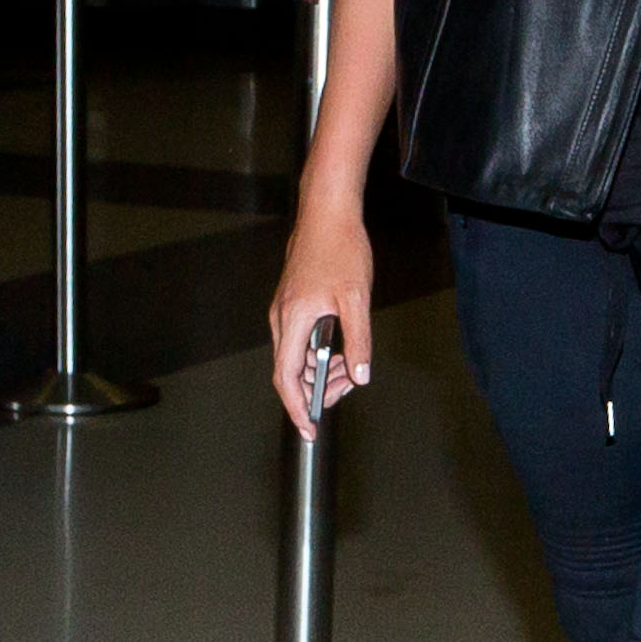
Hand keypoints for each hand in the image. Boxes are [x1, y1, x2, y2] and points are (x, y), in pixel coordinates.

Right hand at [269, 197, 374, 436]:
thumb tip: (359, 376)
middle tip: (346, 390)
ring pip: (296, 355)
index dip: (297, 407)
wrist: (327, 213)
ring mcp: (284, 311)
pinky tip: (341, 348)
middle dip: (317, 389)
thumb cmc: (341, 250)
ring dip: (321, 369)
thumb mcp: (356, 300)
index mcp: (293, 321)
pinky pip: (299, 340)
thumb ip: (358, 342)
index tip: (310, 427)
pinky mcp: (292, 303)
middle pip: (290, 371)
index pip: (287, 378)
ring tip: (350, 368)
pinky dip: (318, 352)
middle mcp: (281, 319)